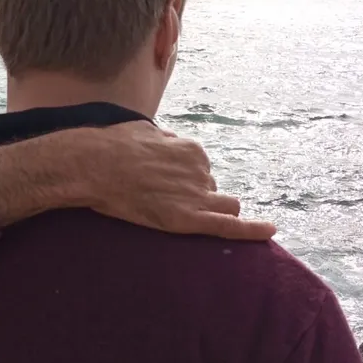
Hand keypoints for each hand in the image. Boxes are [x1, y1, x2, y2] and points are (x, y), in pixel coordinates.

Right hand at [83, 121, 275, 240]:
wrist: (92, 166)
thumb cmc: (111, 146)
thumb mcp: (143, 131)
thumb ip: (162, 140)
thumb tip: (167, 142)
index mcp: (191, 149)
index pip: (200, 168)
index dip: (184, 177)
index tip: (164, 180)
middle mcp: (200, 170)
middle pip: (211, 187)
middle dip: (197, 194)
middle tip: (163, 199)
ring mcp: (196, 195)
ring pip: (222, 205)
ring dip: (210, 209)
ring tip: (181, 214)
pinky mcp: (188, 219)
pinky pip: (229, 227)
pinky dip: (252, 230)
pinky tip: (270, 231)